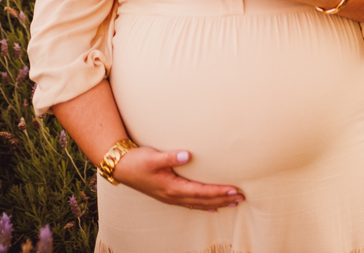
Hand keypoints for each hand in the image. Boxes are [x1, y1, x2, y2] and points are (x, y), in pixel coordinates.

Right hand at [112, 146, 243, 210]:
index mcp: (172, 187)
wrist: (121, 168)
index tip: (234, 190)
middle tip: (242, 198)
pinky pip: (191, 204)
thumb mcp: (153, 157)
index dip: (218, 191)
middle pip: (203, 200)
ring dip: (217, 203)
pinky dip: (204, 206)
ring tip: (234, 203)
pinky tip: (213, 208)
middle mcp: (173, 195)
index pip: (201, 191)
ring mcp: (171, 197)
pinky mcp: (169, 195)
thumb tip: (186, 155)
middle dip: (223, 199)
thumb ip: (169, 156)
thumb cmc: (138, 160)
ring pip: (198, 204)